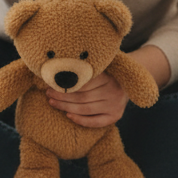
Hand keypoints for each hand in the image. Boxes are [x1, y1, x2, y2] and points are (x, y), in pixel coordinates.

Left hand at [45, 45, 168, 128]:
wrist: (129, 81)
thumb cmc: (108, 70)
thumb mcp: (101, 62)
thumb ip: (88, 62)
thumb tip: (62, 54)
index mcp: (109, 77)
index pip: (84, 83)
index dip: (66, 84)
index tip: (51, 82)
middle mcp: (113, 92)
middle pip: (83, 97)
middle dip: (63, 96)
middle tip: (48, 93)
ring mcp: (115, 105)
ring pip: (86, 109)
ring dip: (66, 107)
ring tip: (52, 102)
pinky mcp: (115, 116)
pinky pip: (96, 122)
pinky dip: (81, 120)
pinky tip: (68, 115)